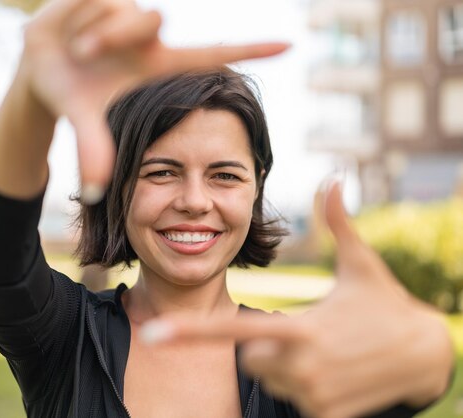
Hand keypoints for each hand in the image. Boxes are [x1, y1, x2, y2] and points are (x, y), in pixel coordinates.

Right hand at [17, 0, 288, 201]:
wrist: (38, 67)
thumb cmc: (70, 94)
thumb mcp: (83, 119)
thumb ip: (94, 148)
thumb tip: (96, 192)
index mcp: (157, 65)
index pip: (211, 54)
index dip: (250, 49)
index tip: (290, 46)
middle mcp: (151, 35)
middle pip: (153, 18)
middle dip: (112, 36)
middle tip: (84, 55)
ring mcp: (131, 10)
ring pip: (125, 6)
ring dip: (92, 30)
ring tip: (76, 48)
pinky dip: (76, 13)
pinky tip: (69, 25)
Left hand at [141, 180, 453, 417]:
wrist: (425, 355)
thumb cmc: (385, 303)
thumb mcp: (362, 263)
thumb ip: (338, 224)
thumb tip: (334, 179)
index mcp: (301, 328)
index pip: (233, 332)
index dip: (191, 332)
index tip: (153, 333)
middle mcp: (301, 366)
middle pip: (248, 357)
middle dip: (264, 344)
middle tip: (304, 332)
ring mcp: (313, 396)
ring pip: (269, 378)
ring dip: (284, 365)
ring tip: (323, 350)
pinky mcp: (325, 417)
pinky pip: (294, 400)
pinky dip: (307, 387)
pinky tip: (336, 373)